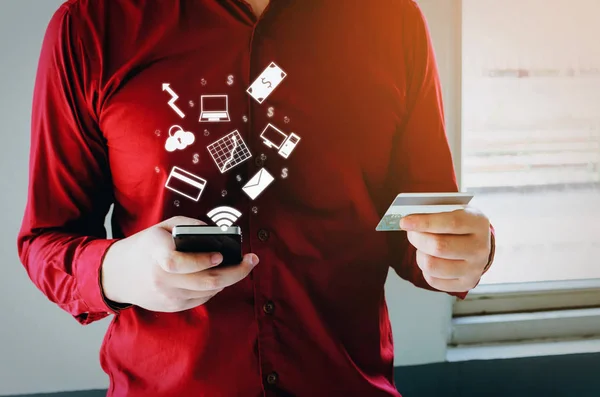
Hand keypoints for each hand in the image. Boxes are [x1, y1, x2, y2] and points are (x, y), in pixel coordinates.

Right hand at [101, 216, 258, 312]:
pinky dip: (216, 287)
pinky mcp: (171, 307)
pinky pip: (202, 298)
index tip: (220, 255)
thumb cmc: (146, 246)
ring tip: (242, 266)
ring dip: (230, 279)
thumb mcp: (162, 227)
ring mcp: (167, 296)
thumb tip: (218, 233)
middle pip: (206, 281)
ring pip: (209, 292)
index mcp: (155, 254)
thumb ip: (189, 226)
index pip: (178, 263)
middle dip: (236, 272)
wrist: (117, 274)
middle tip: (252, 260)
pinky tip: (222, 275)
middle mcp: (161, 278)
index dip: (202, 261)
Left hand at [399, 207, 490, 292]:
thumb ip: (433, 212)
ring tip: (422, 247)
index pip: (451, 223)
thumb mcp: (453, 210)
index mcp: (478, 223)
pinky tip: (430, 259)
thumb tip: (408, 221)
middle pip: (439, 246)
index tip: (405, 222)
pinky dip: (425, 270)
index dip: (424, 222)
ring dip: (420, 255)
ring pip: (432, 265)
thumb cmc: (460, 224)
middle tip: (411, 233)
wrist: (478, 244)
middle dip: (417, 238)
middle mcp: (479, 248)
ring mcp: (474, 269)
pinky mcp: (466, 284)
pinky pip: (433, 280)